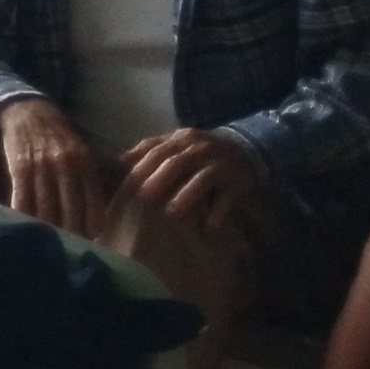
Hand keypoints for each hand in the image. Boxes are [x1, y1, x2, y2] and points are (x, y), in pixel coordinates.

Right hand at [0, 96, 110, 234]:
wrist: (28, 113)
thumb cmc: (59, 139)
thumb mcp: (83, 153)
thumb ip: (91, 181)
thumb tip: (99, 218)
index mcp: (85, 163)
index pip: (93, 201)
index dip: (93, 225)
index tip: (94, 243)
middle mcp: (66, 166)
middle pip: (70, 209)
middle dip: (73, 233)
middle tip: (73, 252)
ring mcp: (41, 167)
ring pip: (47, 207)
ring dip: (49, 230)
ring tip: (50, 247)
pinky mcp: (19, 168)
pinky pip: (22, 199)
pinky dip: (24, 216)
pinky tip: (26, 230)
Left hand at [121, 126, 263, 233]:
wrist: (249, 147)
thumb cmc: (202, 150)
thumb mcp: (179, 143)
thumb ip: (151, 148)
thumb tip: (120, 160)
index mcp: (183, 139)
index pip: (158, 151)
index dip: (142, 167)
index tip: (128, 184)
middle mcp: (202, 149)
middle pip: (177, 163)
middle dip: (159, 180)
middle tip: (144, 198)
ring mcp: (222, 165)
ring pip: (203, 180)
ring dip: (187, 196)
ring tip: (171, 213)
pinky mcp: (239, 182)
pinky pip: (228, 199)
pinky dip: (218, 214)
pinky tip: (208, 228)